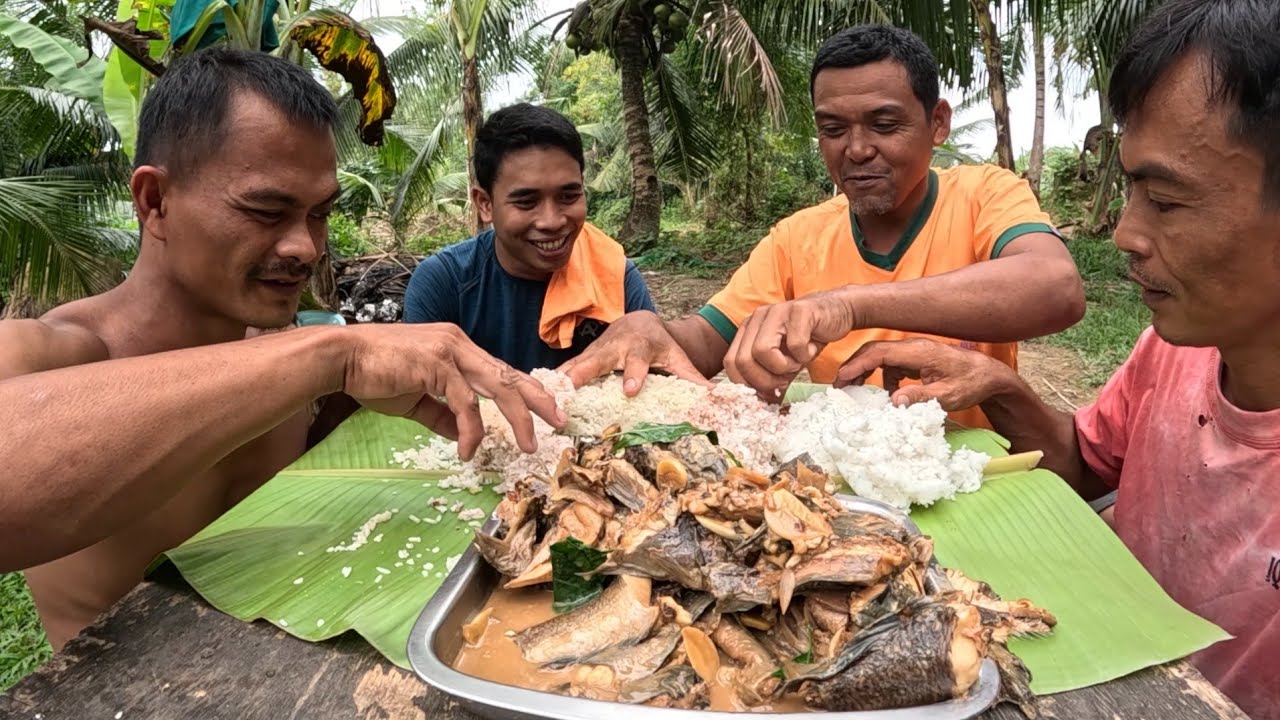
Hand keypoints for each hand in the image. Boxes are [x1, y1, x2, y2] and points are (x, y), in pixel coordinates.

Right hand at [338, 324, 565, 459]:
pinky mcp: (436, 365)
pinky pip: (464, 403)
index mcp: (457, 348)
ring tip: (527, 445)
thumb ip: (442, 416)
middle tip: (559, 422)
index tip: (546, 411)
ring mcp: (450, 352)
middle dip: (539, 400)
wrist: (341, 358)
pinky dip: (470, 430)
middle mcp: (459, 344)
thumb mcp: (415, 400)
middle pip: (509, 375)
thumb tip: (464, 437)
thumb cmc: (373, 375)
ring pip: (497, 387)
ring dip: (517, 418)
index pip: (500, 370)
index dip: (526, 391)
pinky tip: (469, 451)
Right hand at [557, 311, 710, 396]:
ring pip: (576, 364)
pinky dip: (554, 381)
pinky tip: (541, 394)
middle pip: (597, 360)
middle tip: (569, 387)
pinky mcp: (582, 358)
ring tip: (546, 396)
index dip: (633, 374)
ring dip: (560, 379)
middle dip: (583, 373)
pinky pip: (566, 370)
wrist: (638, 323)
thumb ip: (691, 377)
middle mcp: (614, 347)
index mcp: (639, 347)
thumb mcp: (676, 357)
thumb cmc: (659, 344)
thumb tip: (714, 396)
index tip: (630, 390)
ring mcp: (595, 352)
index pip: (636, 361)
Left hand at [725, 290, 856, 401]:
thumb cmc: (808, 338)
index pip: (731, 362)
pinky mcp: (799, 311)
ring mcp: (777, 311)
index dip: (747, 384)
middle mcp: (758, 318)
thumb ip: (767, 375)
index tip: (767, 394)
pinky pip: (795, 345)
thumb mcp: (783, 360)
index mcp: (749, 329)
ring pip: (762, 351)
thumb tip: (760, 402)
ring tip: (798, 363)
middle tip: (785, 381)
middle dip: (765, 381)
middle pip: (743, 360)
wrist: (838, 312)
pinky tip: (812, 348)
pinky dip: (806, 355)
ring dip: (783, 367)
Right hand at [833, 338, 1009, 410]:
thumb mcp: (948, 396)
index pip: (880, 353)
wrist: (990, 375)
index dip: (858, 364)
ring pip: (881, 357)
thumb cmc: (972, 383)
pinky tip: (888, 395)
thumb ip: (921, 397)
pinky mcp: (917, 359)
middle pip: (875, 351)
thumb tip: (893, 400)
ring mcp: (914, 352)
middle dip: (854, 367)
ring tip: (855, 390)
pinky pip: (892, 365)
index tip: (842, 379)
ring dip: (866, 372)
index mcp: (919, 353)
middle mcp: (914, 348)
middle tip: (839, 386)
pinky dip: (883, 377)